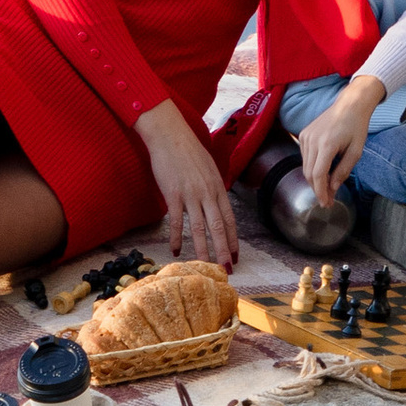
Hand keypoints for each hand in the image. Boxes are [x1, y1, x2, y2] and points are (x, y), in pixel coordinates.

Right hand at [134, 99, 238, 269]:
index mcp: (217, 186)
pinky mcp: (173, 194)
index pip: (229, 218)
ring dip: (203, 250)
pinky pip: (176, 221)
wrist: (169, 134)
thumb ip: (213, 187)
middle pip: (218, 227)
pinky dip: (177, 238)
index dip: (233, 239)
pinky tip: (177, 251)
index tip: (235, 256)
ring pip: (199, 228)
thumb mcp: (208, 167)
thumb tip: (216, 203)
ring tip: (205, 266)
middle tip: (226, 270)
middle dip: (223, 250)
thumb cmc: (188, 149)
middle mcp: (207, 192)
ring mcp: (190, 194)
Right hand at [297, 77, 381, 204]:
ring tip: (328, 186)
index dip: (321, 192)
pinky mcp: (304, 133)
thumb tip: (332, 188)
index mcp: (326, 144)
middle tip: (328, 200)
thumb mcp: (356, 151)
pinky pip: (305, 157)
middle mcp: (312, 139)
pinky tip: (323, 170)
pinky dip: (312, 167)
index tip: (326, 204)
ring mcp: (306, 135)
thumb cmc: (356, 127)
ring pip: (305, 166)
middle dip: (318, 189)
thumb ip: (343, 171)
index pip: (318, 175)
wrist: (350, 104)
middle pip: (309, 173)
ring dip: (315, 179)